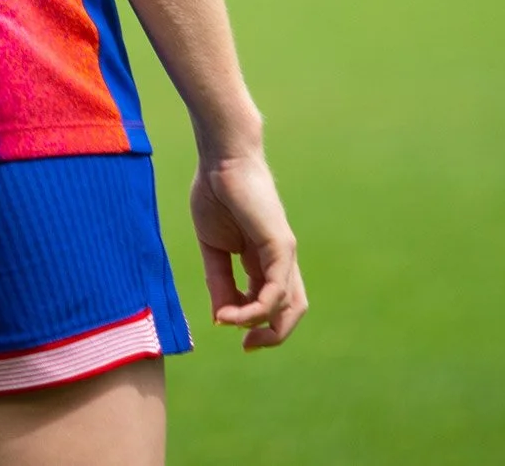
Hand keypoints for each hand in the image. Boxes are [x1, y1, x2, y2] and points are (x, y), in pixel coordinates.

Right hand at [190, 152, 305, 350]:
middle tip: (246, 346)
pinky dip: (256, 309)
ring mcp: (284, 253)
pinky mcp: (282, 245)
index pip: (271, 302)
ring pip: (289, 306)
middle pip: (291, 311)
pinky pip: (276, 290)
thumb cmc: (215, 193)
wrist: (220, 158)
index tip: (225, 325)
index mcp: (263, 259)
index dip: (253, 322)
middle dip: (271, 335)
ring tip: (233, 327)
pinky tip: (232, 312)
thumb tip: (222, 318)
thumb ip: (220, 282)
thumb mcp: (213, 247)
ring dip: (263, 326)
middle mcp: (280, 260)